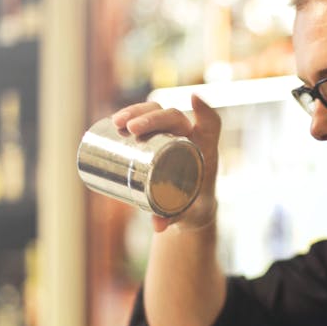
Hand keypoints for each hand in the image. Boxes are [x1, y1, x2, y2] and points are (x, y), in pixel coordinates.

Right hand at [111, 95, 220, 232]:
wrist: (190, 206)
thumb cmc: (194, 206)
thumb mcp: (188, 213)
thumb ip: (175, 217)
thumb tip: (157, 226)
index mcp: (205, 148)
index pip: (211, 123)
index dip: (204, 110)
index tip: (193, 99)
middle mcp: (189, 136)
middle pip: (173, 116)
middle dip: (151, 117)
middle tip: (132, 128)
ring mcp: (171, 135)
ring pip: (156, 113)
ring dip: (137, 112)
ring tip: (118, 123)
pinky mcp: (155, 139)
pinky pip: (145, 121)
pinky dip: (131, 118)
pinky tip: (115, 121)